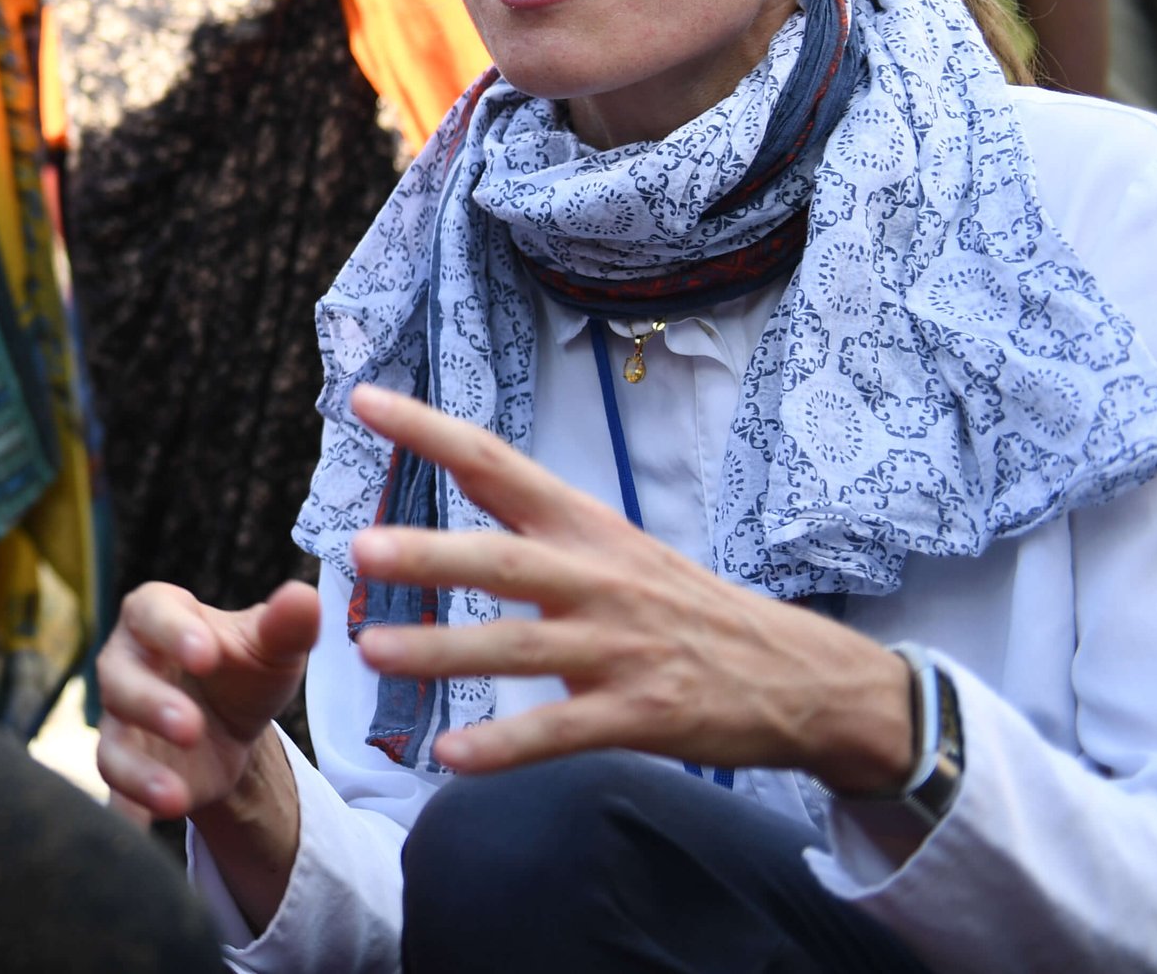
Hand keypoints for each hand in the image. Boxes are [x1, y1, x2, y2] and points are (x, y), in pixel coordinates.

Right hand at [95, 579, 318, 820]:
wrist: (232, 723)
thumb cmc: (243, 668)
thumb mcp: (271, 646)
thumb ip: (286, 625)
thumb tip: (305, 598)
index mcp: (157, 614)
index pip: (151, 612)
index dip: (173, 632)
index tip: (208, 655)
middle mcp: (126, 663)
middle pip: (119, 678)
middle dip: (150, 704)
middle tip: (191, 727)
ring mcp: (120, 719)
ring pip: (111, 742)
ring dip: (138, 770)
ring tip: (173, 797)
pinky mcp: (127, 766)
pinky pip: (116, 791)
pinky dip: (127, 811)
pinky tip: (141, 831)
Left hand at [344, 384, 914, 791]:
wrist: (798, 673)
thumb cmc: (681, 604)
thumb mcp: (612, 542)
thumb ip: (532, 521)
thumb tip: (457, 470)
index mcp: (583, 525)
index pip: (494, 462)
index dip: (428, 430)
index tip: (362, 398)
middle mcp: (596, 577)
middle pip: (500, 561)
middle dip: (430, 555)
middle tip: (359, 549)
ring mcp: (618, 648)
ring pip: (517, 648)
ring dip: (443, 651)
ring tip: (372, 652)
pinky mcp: (640, 714)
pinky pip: (559, 732)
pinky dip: (503, 746)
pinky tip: (449, 758)